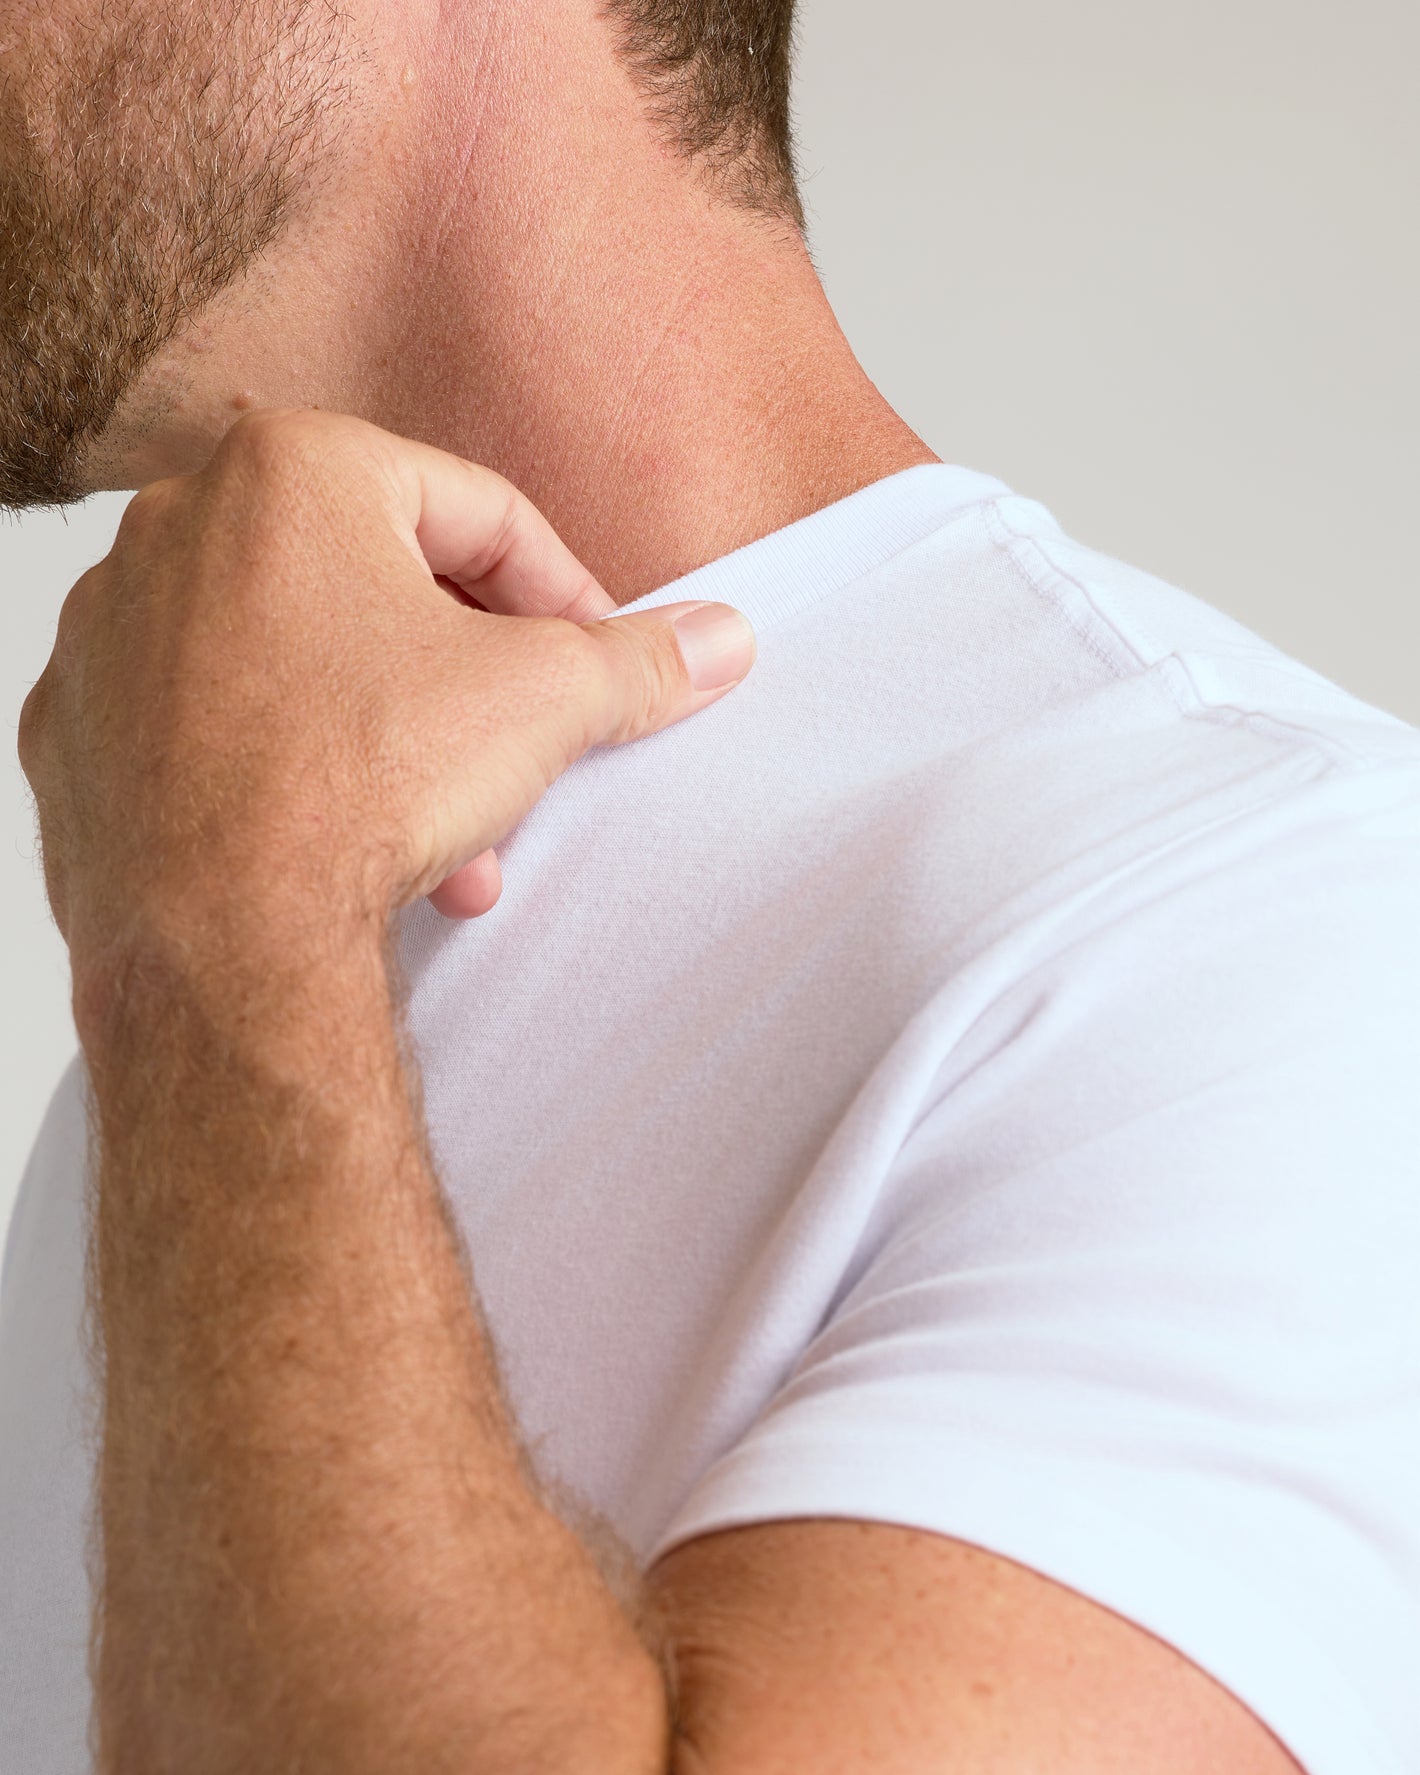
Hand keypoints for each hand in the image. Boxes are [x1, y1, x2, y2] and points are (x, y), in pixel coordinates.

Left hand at [17, 408, 754, 1013]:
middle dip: (470, 686)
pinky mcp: (77, 729)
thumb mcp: (543, 702)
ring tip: (450, 835)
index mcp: (294, 469)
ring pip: (298, 663)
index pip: (477, 513)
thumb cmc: (352, 786)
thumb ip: (635, 659)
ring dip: (391, 739)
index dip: (565, 592)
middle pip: (382, 589)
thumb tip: (714, 641)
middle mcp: (178, 523)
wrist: (218, 940)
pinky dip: (286, 768)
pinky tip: (342, 841)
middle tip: (522, 756)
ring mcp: (112, 629)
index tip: (597, 656)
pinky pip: (214, 728)